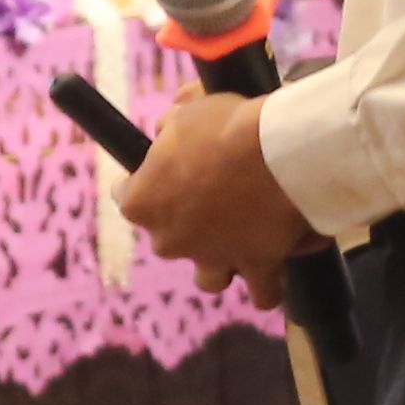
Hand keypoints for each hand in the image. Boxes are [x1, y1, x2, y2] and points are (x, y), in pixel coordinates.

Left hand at [117, 91, 319, 296]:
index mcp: (142, 202)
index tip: (160, 171)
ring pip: (208, 277)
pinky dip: (268, 284)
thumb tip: (169, 123)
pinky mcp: (255, 267)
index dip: (144, 182)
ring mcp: (211, 259)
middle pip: (168, 239)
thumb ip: (172, 123)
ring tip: (237, 244)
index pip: (126, 196)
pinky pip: (262, 293)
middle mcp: (169, 240)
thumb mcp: (188, 111)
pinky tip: (275, 271)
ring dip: (219, 263)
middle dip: (187, 223)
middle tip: (213, 197)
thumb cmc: (226, 126)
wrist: (278, 151)